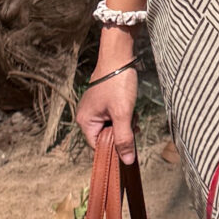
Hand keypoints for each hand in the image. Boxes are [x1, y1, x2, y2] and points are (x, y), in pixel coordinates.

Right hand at [76, 46, 138, 162]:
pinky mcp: (102, 102)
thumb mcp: (123, 113)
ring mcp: (94, 108)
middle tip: (133, 123)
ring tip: (132, 112)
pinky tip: (130, 108)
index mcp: (85, 121)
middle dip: (122, 133)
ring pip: (111, 126)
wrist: (119, 57)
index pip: (98, 147)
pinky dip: (123, 115)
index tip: (128, 143)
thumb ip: (124, 138)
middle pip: (106, 137)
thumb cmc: (118, 83)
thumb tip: (126, 161)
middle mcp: (86, 116)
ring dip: (124, 123)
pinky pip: (113, 116)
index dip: (114, 148)